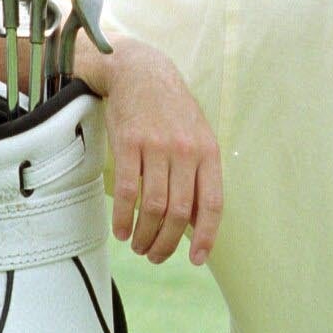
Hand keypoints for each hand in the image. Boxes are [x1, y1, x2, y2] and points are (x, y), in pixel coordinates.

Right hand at [84, 38, 222, 265]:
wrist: (141, 72)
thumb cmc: (170, 110)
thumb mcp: (196, 137)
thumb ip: (199, 176)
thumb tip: (198, 222)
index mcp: (207, 152)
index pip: (212, 204)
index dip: (205, 237)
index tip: (195, 260)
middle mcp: (185, 151)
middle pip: (180, 212)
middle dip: (167, 243)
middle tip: (155, 256)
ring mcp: (156, 147)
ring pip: (154, 206)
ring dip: (145, 234)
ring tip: (138, 246)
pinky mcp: (128, 144)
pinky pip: (127, 191)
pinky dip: (123, 217)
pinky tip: (120, 230)